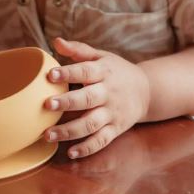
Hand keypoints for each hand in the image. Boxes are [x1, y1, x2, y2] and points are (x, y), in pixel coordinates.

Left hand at [43, 37, 149, 159]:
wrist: (146, 91)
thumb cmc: (116, 71)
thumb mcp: (101, 57)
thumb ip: (79, 50)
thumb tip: (56, 41)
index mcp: (104, 72)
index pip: (86, 71)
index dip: (68, 73)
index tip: (50, 75)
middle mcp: (108, 93)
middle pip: (88, 99)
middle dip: (68, 103)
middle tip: (47, 105)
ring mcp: (112, 113)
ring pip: (91, 124)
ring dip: (70, 131)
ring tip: (48, 134)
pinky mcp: (115, 129)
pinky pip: (101, 141)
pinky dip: (87, 148)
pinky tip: (70, 152)